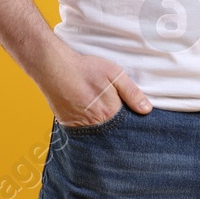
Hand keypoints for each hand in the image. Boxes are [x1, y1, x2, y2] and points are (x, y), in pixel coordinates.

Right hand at [36, 44, 151, 126]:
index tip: (132, 117)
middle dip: (116, 125)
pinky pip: (83, 131)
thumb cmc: (85, 69)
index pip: (127, 124)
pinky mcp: (68, 125)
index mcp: (109, 112)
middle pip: (112, 130)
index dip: (130, 120)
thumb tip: (146, 109)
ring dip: (101, 126)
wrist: (53, 67)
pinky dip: (88, 125)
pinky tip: (88, 114)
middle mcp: (95, 124)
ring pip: (97, 131)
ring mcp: (80, 126)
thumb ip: (131, 92)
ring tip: (100, 111)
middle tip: (113, 112)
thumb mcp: (114, 74)